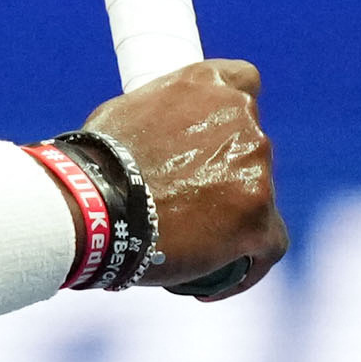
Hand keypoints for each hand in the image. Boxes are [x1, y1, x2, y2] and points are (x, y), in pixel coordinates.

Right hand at [84, 60, 285, 299]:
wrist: (92, 206)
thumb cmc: (95, 162)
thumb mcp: (125, 113)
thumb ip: (159, 117)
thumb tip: (159, 134)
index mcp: (211, 86)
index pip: (244, 82)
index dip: (231, 111)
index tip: (213, 134)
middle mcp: (243, 121)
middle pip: (250, 148)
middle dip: (226, 173)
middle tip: (187, 201)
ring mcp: (256, 171)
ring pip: (261, 199)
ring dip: (234, 217)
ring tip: (192, 246)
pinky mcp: (259, 220)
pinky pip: (269, 246)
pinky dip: (249, 262)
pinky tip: (218, 279)